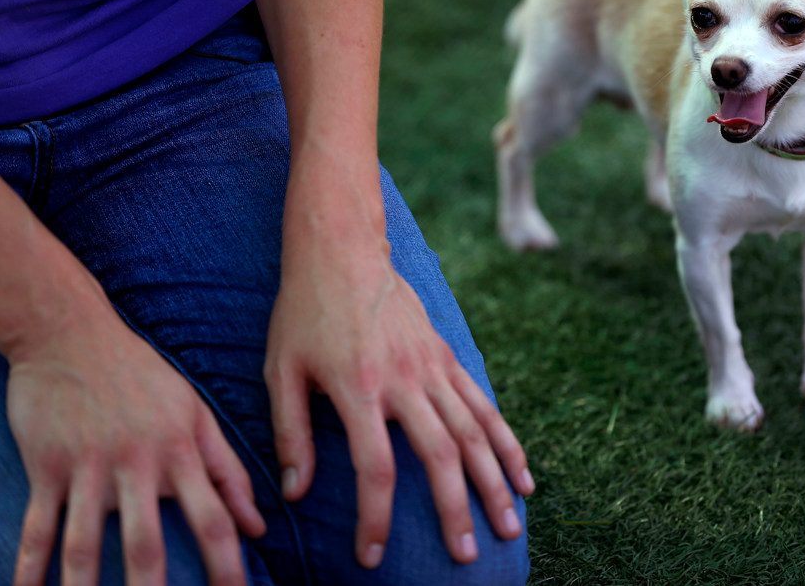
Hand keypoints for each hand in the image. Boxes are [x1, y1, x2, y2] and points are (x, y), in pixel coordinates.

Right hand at [7, 296, 265, 585]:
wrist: (72, 333)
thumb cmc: (143, 375)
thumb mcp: (196, 413)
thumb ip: (228, 470)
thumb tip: (259, 527)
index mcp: (180, 450)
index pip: (212, 519)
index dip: (228, 566)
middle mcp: (136, 463)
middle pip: (147, 542)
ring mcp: (87, 466)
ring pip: (84, 543)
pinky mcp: (46, 466)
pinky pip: (36, 526)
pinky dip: (29, 568)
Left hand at [264, 229, 534, 568]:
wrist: (342, 250)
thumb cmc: (304, 312)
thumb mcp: (281, 370)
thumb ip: (291, 433)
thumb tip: (294, 493)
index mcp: (359, 387)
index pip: (375, 467)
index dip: (375, 518)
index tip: (372, 556)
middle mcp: (404, 379)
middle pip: (441, 454)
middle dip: (458, 510)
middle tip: (468, 556)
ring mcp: (432, 366)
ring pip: (474, 431)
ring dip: (495, 481)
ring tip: (512, 525)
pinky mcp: (447, 356)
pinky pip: (483, 404)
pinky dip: (506, 440)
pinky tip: (523, 474)